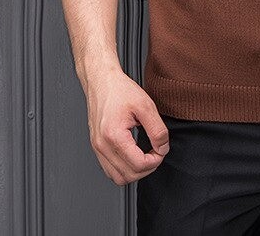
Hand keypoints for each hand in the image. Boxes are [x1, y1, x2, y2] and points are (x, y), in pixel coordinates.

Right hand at [82, 65, 169, 185]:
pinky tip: (134, 155)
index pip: (138, 164)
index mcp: (114, 135)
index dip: (155, 161)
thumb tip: (163, 148)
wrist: (102, 81)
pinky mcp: (97, 147)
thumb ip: (157, 130)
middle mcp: (102, 145)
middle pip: (128, 176)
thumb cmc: (120, 90)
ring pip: (117, 178)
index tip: (161, 150)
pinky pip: (110, 170)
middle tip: (156, 153)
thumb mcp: (146, 105)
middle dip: (147, 168)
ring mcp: (97, 148)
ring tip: (146, 156)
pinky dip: (124, 168)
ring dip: (135, 172)